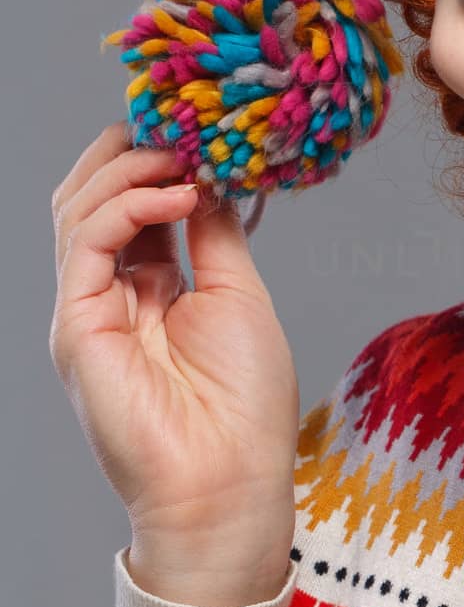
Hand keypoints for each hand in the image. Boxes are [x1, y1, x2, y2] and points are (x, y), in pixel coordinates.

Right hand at [49, 123, 299, 595]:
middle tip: (180, 120)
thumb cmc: (244, 407)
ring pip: (80, 210)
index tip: (198, 125)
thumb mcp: (239, 297)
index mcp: (151, 291)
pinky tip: (179, 191)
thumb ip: (215, 236)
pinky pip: (87, 242)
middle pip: (95, 199)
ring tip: (184, 151)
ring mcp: (88, 310)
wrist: (228, 486)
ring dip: (131, 168)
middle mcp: (112, 296)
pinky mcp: (76, 325)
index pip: (135, 206)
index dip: (157, 160)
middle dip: (132, 150)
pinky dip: (128, 204)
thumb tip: (210, 176)